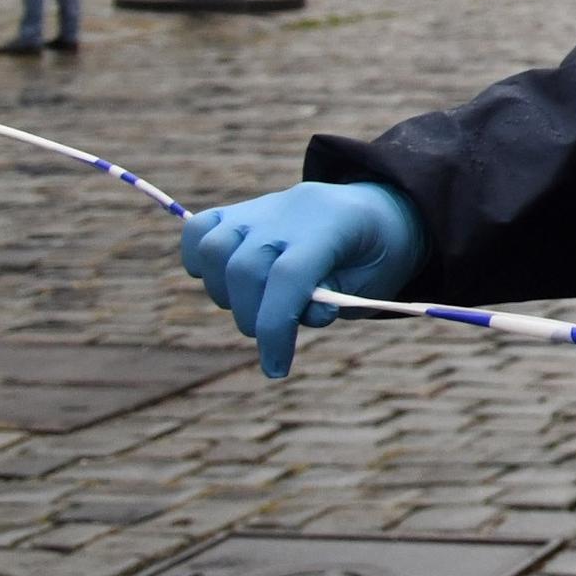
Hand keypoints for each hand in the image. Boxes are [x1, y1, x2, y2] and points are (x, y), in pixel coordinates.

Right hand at [178, 180, 425, 378]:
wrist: (377, 212)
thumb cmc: (377, 256)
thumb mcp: (372, 282)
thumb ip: (334, 298)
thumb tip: (303, 314)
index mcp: (335, 224)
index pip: (289, 275)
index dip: (276, 326)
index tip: (276, 368)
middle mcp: (292, 209)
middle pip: (246, 266)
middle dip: (252, 318)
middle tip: (271, 337)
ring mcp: (264, 207)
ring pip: (215, 248)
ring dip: (224, 292)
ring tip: (253, 307)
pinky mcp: (241, 212)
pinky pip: (200, 229)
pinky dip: (198, 261)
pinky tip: (225, 282)